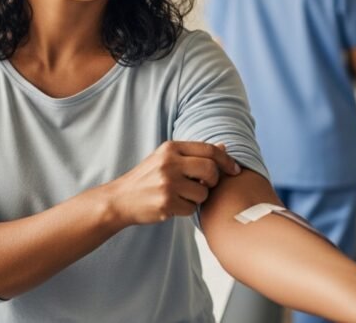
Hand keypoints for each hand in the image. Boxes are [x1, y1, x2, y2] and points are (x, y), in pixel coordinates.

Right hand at [103, 141, 240, 226]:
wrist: (120, 199)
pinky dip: (186, 209)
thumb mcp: (167, 159)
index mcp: (171, 148)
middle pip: (211, 170)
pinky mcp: (166, 203)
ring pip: (203, 192)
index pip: (209, 150)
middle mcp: (169, 163)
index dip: (226, 161)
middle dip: (213, 181)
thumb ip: (194, 153)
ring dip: (197, 198)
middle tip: (204, 186)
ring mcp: (167, 183)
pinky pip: (191, 208)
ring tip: (181, 196)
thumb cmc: (147, 178)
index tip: (235, 170)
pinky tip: (172, 205)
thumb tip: (224, 146)